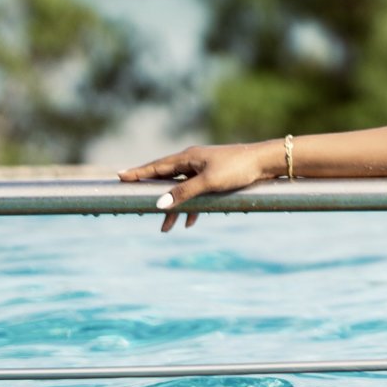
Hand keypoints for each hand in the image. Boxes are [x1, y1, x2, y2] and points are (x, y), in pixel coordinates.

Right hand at [118, 142, 275, 232]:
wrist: (266, 162)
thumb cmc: (237, 168)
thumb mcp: (208, 182)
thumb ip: (184, 192)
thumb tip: (160, 204)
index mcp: (188, 157)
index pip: (157, 167)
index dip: (138, 173)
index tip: (120, 177)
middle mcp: (193, 161)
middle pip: (167, 180)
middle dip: (154, 196)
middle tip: (138, 207)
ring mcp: (204, 169)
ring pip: (182, 190)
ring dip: (175, 209)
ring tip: (165, 229)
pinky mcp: (216, 178)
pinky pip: (197, 193)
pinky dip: (192, 207)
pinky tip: (191, 222)